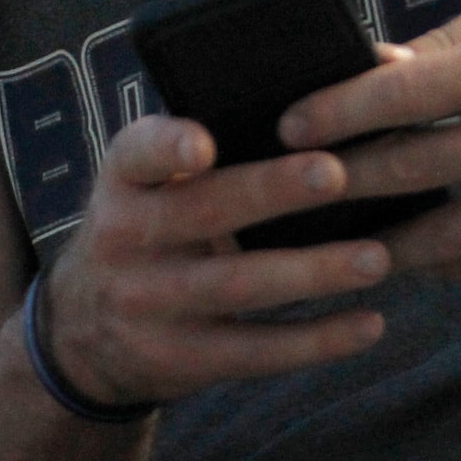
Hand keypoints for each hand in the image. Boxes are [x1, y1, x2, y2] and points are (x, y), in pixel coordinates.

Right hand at [40, 115, 389, 409]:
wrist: (84, 332)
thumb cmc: (149, 227)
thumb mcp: (145, 185)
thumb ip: (200, 148)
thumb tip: (317, 100)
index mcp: (125, 179)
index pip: (138, 153)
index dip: (169, 148)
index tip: (205, 144)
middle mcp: (128, 238)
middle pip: (205, 211)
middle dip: (272, 192)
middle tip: (336, 174)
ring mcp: (151, 304)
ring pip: (239, 285)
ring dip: (313, 272)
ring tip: (375, 258)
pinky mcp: (182, 360)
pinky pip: (256, 351)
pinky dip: (317, 339)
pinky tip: (369, 323)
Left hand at [276, 0, 460, 277]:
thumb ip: (449, 41)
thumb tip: (372, 69)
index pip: (396, 94)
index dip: (331, 113)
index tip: (286, 126)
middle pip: (407, 169)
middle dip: (337, 181)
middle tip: (291, 187)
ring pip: (443, 235)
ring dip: (382, 239)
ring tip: (334, 238)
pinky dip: (447, 260)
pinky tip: (413, 252)